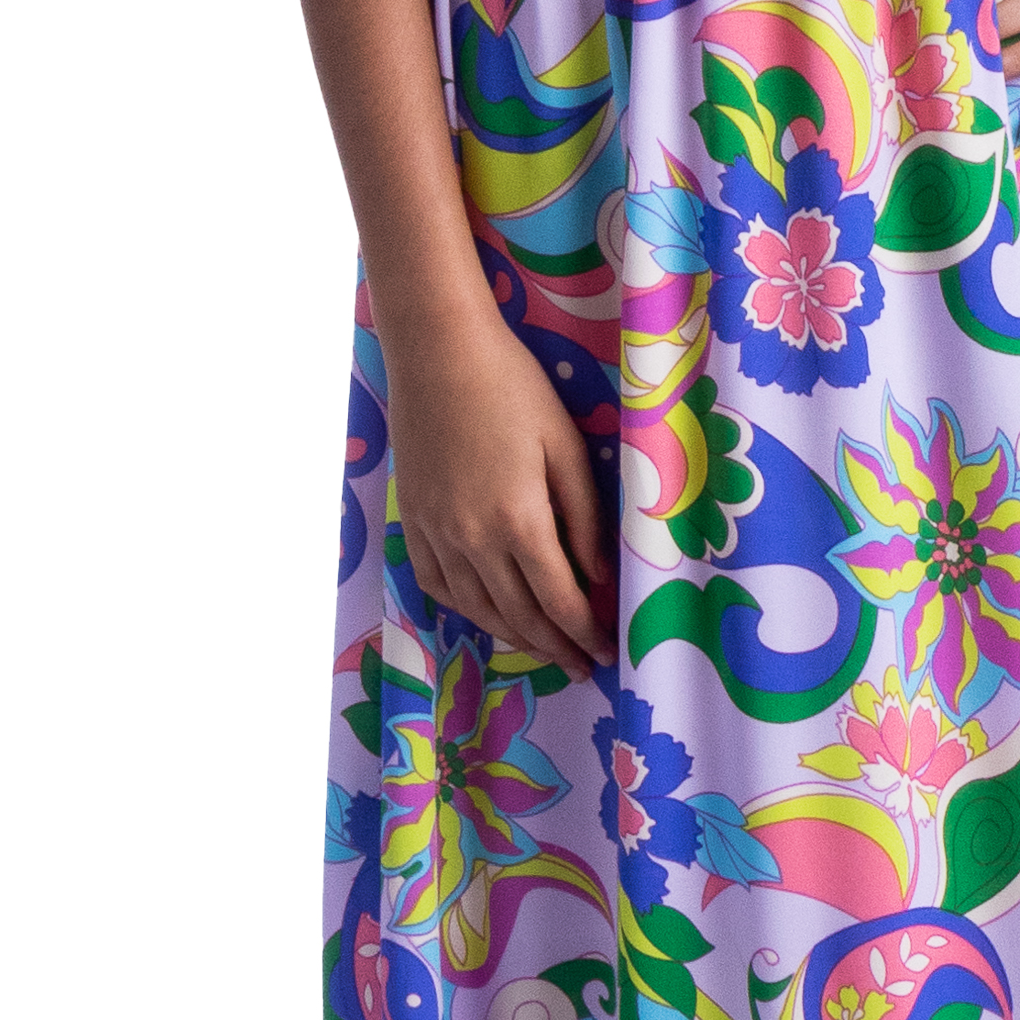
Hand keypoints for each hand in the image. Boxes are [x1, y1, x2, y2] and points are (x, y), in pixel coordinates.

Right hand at [382, 301, 608, 674]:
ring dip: (513, 637)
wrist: (438, 352)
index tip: (605, 651)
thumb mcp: (566, 446)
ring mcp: (437, 533)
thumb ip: (584, 516)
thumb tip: (599, 576)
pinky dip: (466, 609)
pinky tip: (485, 614)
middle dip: (556, 647)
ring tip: (542, 650)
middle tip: (582, 667)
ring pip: (476, 608)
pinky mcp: (415, 518)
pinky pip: (438, 584)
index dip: (585, 633)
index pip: (560, 600)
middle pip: (519, 615)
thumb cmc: (514, 388)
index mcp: (519, 521)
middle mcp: (473, 539)